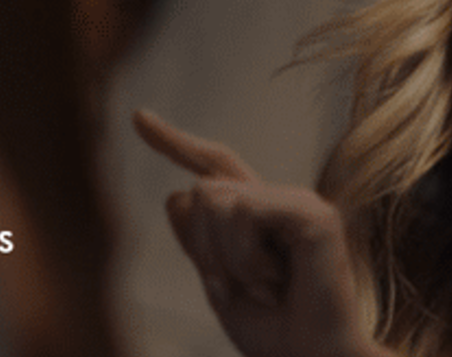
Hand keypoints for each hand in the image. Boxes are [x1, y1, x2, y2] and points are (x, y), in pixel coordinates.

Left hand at [133, 111, 385, 356]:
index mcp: (258, 217)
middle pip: (202, 190)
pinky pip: (244, 212)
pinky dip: (244, 257)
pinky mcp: (313, 215)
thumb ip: (198, 243)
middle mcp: (279, 201)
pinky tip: (273, 282)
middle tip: (236, 291)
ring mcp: (298, 204)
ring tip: (262, 289)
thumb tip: (176, 194)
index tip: (138, 117)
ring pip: (215, 198)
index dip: (173, 142)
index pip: (211, 166)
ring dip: (223, 258)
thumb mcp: (220, 287)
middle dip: (201, 248)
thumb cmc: (276, 335)